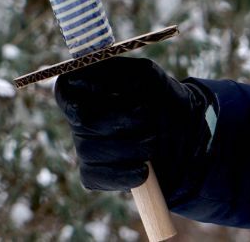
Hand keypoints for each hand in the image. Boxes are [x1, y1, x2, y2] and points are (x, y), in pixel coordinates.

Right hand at [54, 56, 214, 196]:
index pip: (64, 90)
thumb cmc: (162, 98)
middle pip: (81, 121)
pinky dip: (124, 174)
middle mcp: (79, 115)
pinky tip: (144, 169)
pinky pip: (97, 176)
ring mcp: (83, 145)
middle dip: (117, 120)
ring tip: (151, 142)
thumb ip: (119, 73)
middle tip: (146, 116)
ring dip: (127, 147)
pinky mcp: (93, 174)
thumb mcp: (146, 75)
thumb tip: (95, 83)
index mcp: (87, 85)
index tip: (99, 95)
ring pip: (88, 150)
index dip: (75, 94)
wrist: (185, 138)